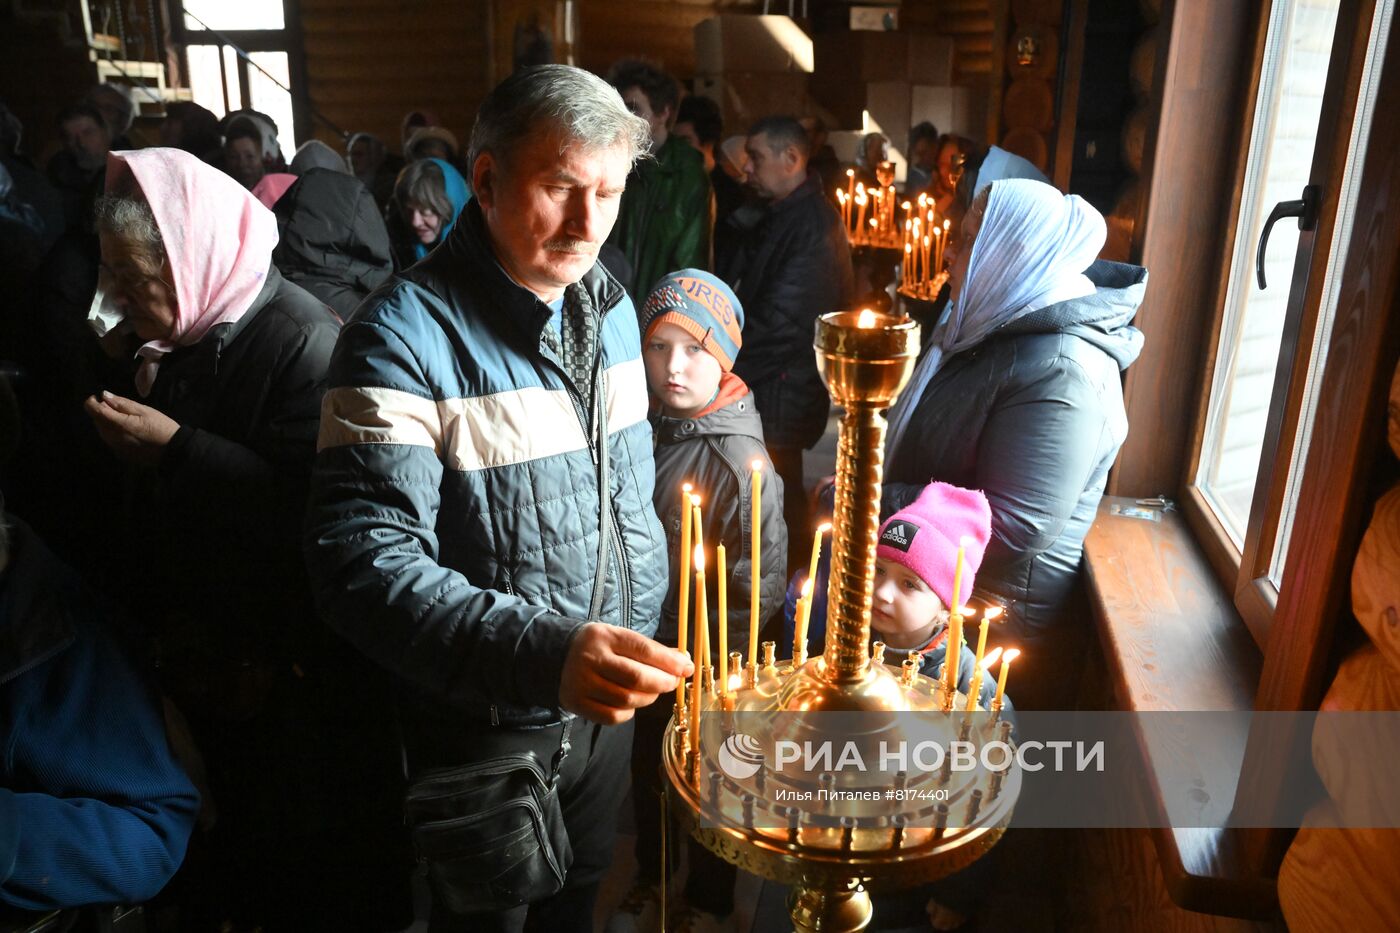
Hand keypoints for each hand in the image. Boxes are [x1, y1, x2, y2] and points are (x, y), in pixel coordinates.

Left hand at [83, 390, 179, 465]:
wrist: (173, 450)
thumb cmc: (161, 426)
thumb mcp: (144, 410)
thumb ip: (123, 403)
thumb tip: (105, 395)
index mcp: (119, 424)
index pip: (95, 411)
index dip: (92, 402)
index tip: (98, 397)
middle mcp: (112, 437)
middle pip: (97, 421)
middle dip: (102, 412)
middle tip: (117, 407)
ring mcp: (115, 447)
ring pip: (102, 431)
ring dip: (107, 423)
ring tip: (124, 419)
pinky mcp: (120, 454)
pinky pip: (110, 440)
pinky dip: (113, 433)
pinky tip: (128, 432)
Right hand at [559, 623, 692, 724]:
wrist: (558, 655)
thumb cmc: (600, 647)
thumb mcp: (621, 638)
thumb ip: (651, 650)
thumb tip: (683, 661)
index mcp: (605, 636)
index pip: (642, 650)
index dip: (669, 662)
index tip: (686, 668)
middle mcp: (591, 659)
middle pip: (636, 678)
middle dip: (662, 682)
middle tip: (672, 682)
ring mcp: (582, 683)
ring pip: (626, 700)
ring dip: (647, 699)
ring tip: (651, 692)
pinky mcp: (577, 703)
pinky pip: (612, 716)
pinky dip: (628, 713)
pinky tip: (630, 704)